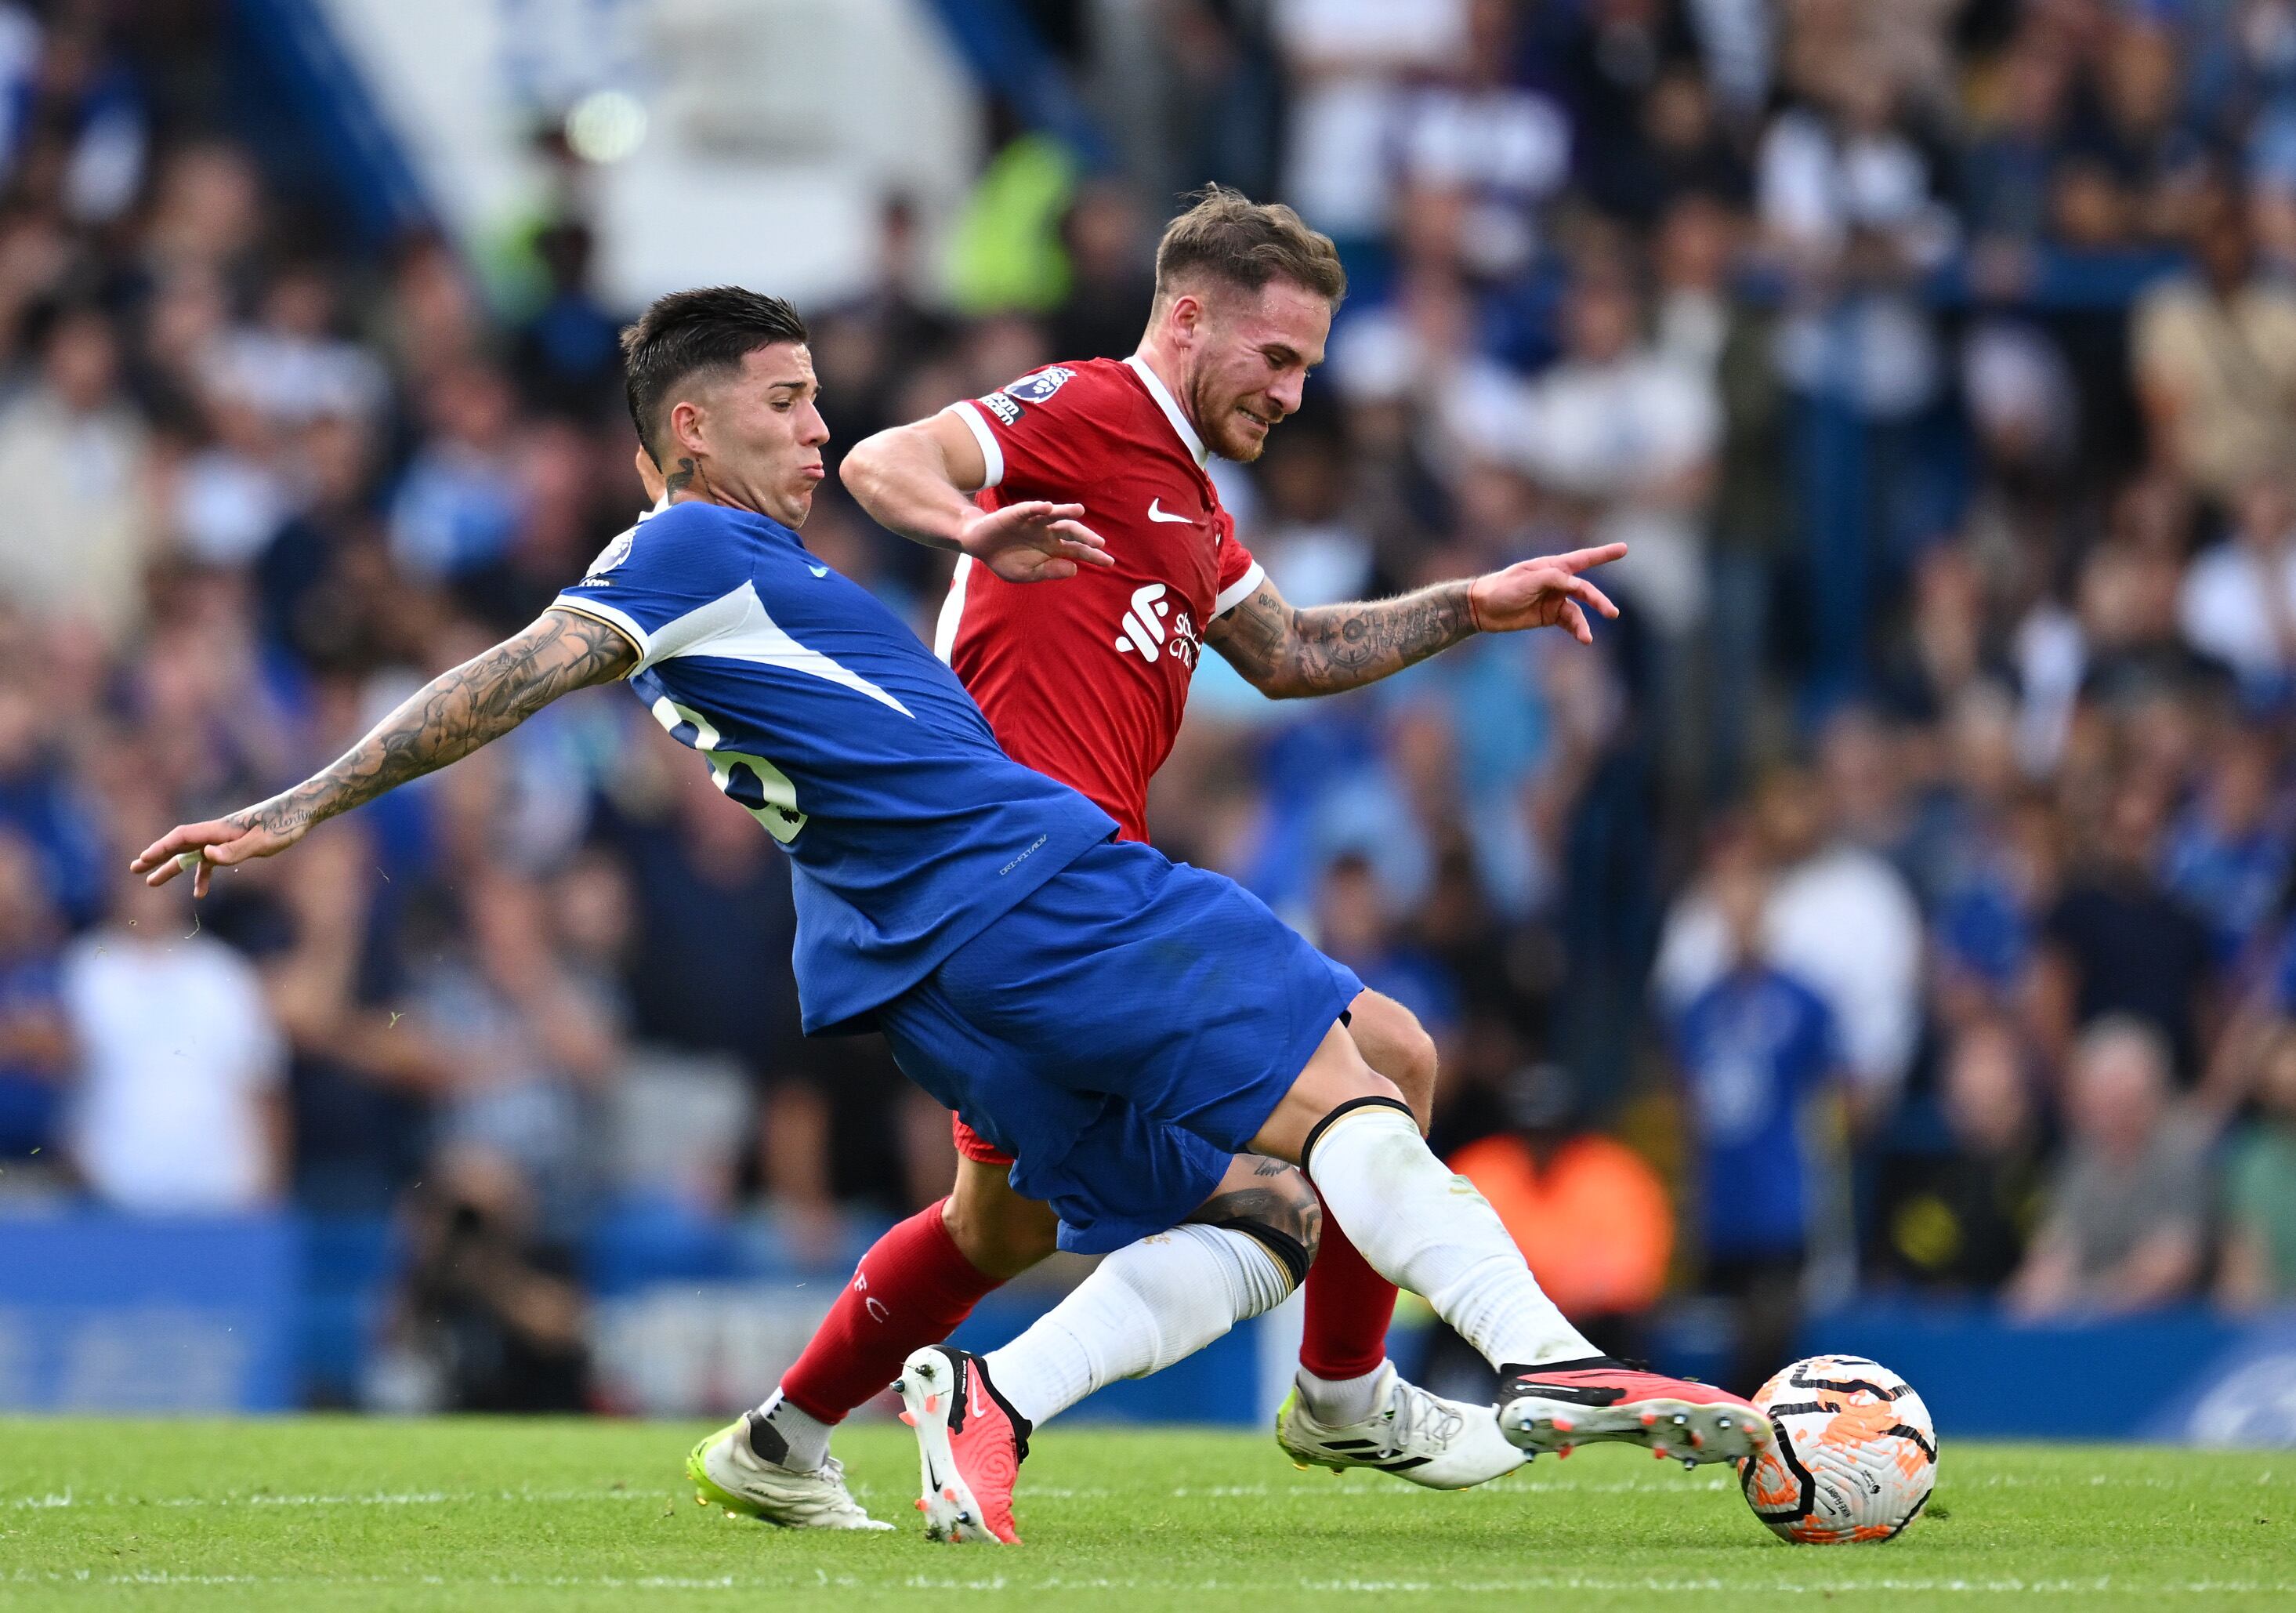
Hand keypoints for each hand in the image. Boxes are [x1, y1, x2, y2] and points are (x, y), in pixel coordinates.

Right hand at [129, 806, 306, 897]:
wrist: (304, 810)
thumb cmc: (286, 824)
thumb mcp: (263, 841)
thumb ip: (235, 851)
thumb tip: (206, 857)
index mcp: (220, 830)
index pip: (183, 837)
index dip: (162, 848)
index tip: (143, 859)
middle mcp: (218, 833)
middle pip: (180, 844)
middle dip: (156, 857)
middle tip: (134, 870)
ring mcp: (226, 839)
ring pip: (193, 855)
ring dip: (173, 868)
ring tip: (152, 883)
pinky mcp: (237, 845)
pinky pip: (212, 861)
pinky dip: (203, 875)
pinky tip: (200, 894)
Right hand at [957, 500, 1114, 581]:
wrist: (979, 545)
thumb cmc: (1005, 560)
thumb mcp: (1027, 573)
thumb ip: (1049, 572)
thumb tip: (1075, 568)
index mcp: (1053, 549)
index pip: (1078, 551)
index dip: (1094, 555)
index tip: (1110, 562)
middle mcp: (1048, 533)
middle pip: (1071, 532)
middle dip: (1085, 536)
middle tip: (1099, 543)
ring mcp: (1034, 522)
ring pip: (1054, 515)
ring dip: (1066, 512)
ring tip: (1079, 510)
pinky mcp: (1017, 514)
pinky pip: (1029, 509)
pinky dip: (1038, 508)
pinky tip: (1047, 507)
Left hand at [1466, 543, 1626, 642]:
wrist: (1483, 608)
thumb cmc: (1503, 588)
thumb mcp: (1527, 580)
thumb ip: (1554, 579)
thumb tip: (1577, 585)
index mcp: (1553, 567)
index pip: (1584, 559)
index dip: (1604, 554)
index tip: (1625, 549)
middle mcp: (1558, 582)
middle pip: (1586, 591)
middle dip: (1599, 601)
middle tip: (1612, 613)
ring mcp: (1555, 600)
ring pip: (1579, 611)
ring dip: (1584, 624)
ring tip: (1586, 637)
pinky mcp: (1550, 617)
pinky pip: (1570, 623)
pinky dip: (1577, 630)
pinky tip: (1583, 638)